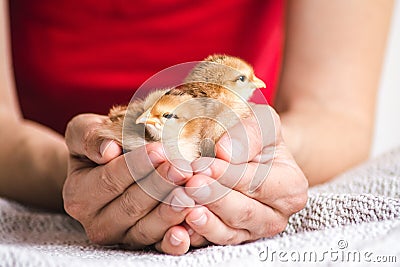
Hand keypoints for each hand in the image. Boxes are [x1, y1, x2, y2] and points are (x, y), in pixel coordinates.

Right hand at [62, 113, 195, 254]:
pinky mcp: (142, 244)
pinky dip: (174, 240)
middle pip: (130, 206)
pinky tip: (188, 229)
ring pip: (146, 229)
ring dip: (170, 213)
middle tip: (183, 170)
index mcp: (78, 194)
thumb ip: (89, 137)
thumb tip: (108, 149)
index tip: (160, 151)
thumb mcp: (85, 131)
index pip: (109, 180)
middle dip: (159, 187)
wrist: (109, 167)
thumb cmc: (101, 144)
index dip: (135, 166)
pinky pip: (158, 246)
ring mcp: (121, 236)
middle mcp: (96, 221)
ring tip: (190, 195)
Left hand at [183, 105, 307, 246]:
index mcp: (290, 188)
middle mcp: (275, 216)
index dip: (230, 176)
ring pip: (227, 232)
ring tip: (184, 205)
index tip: (204, 165)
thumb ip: (250, 133)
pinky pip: (211, 242)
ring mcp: (252, 232)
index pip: (258, 184)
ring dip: (204, 220)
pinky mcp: (229, 238)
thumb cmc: (256, 138)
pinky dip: (194, 234)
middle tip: (190, 185)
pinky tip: (179, 224)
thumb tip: (226, 152)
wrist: (249, 155)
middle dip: (215, 198)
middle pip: (243, 212)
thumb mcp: (262, 124)